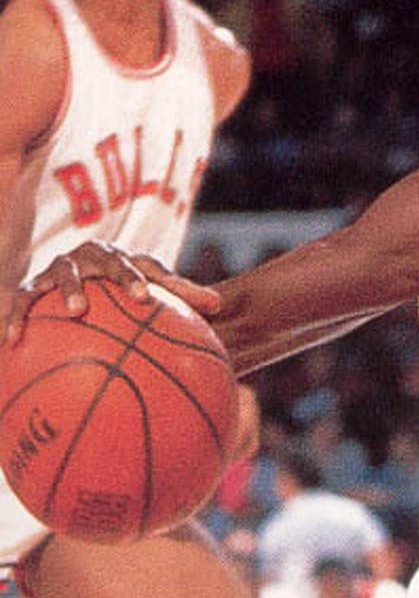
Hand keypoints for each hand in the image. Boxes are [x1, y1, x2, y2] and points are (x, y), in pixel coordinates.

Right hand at [2, 242, 221, 344]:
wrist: (93, 278)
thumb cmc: (133, 285)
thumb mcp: (156, 288)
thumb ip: (184, 295)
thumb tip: (219, 304)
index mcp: (115, 257)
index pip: (128, 265)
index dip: (133, 279)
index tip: (143, 297)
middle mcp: (84, 258)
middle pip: (84, 264)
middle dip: (86, 282)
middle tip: (91, 306)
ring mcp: (57, 271)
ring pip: (53, 278)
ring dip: (58, 294)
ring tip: (68, 315)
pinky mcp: (35, 289)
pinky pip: (23, 303)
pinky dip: (16, 317)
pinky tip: (11, 340)